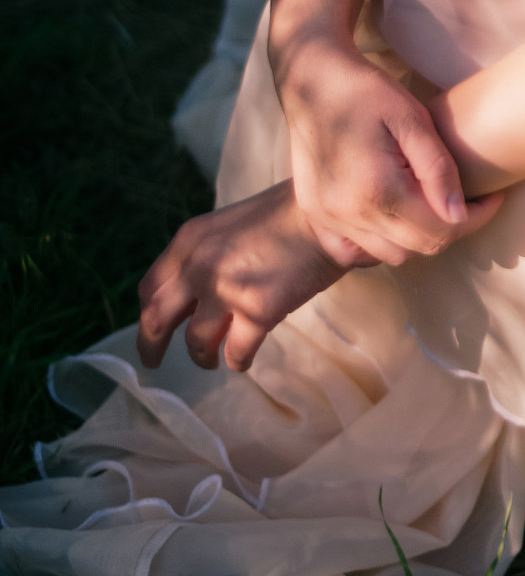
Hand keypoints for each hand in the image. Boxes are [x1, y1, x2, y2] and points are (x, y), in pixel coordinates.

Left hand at [137, 180, 349, 374]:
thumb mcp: (231, 225)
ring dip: (202, 357)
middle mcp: (198, 267)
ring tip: (212, 360)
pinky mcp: (257, 313)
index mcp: (189, 241)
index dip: (147, 313)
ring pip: (196, 343)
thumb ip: (208, 255)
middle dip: (152, 346)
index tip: (151, 328)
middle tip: (153, 362)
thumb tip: (197, 295)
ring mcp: (225, 291)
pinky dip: (237, 360)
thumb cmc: (290, 213)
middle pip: (157, 319)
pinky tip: (243, 360)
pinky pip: (236, 352)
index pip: (151, 287)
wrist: (327, 213)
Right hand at [281, 32, 503, 266]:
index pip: (441, 230)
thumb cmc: (366, 91)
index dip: (476, 217)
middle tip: (464, 197)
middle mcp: (348, 213)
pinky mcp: (315, 215)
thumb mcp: (412, 118)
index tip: (492, 196)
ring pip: (391, 254)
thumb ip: (438, 169)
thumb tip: (460, 214)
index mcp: (377, 190)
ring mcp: (327, 219)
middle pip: (419, 247)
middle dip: (451, 226)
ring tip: (427, 200)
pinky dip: (380, 240)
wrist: (311, 79)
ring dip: (416, 235)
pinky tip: (390, 212)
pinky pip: (357, 252)